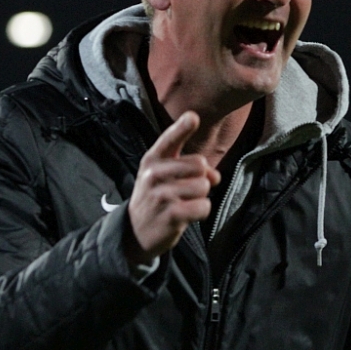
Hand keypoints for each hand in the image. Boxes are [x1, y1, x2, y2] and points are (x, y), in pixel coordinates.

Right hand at [126, 111, 220, 263]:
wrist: (135, 232)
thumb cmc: (156, 197)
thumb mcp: (162, 175)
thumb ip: (190, 167)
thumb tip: (215, 176)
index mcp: (152, 159)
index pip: (170, 139)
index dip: (183, 127)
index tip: (192, 117)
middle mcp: (154, 174)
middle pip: (200, 165)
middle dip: (201, 179)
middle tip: (186, 190)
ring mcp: (161, 195)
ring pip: (203, 187)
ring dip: (200, 197)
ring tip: (183, 203)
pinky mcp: (171, 215)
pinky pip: (204, 206)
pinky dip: (201, 212)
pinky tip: (186, 215)